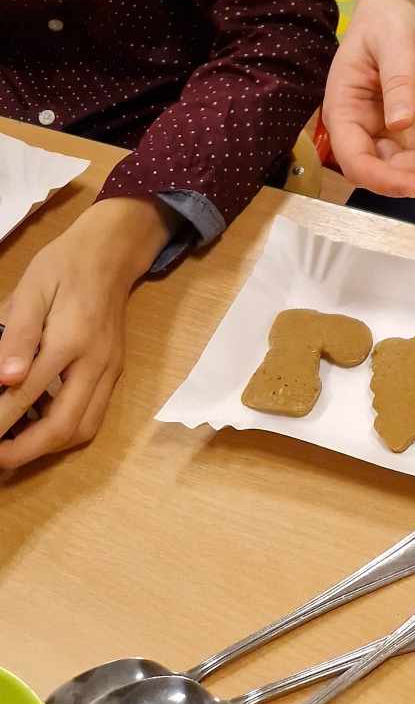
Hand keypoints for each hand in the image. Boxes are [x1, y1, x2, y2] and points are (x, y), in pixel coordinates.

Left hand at [0, 198, 170, 470]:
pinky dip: (65, 431)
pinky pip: (93, 415)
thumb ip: (17, 334)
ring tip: (14, 448)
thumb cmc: (64, 265)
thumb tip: (5, 380)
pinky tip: (39, 425)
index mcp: (70, 339)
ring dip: (47, 448)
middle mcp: (96, 362)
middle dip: (25, 452)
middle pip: (64, 426)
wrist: (112, 251)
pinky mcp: (115, 371)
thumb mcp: (31, 289)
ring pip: (83, 428)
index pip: (26, 395)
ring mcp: (110, 369)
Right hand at [322, 0, 414, 197]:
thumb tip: (399, 124)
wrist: (402, 15)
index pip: (353, 159)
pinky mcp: (406, 132)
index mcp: (343, 109)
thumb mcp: (395, 42)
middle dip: (414, 175)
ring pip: (403, 170)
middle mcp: (359, 129)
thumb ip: (397, 81)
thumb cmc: (388, 22)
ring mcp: (382, 134)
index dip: (380, 179)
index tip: (414, 185)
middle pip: (380, 171)